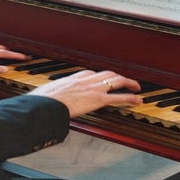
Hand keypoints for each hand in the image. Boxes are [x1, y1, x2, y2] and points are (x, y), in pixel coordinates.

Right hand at [28, 69, 142, 117]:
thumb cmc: (41, 102)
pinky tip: (137, 100)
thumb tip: (42, 100)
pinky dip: (130, 98)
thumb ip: (49, 95)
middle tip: (126, 81)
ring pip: (116, 81)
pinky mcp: (97, 99)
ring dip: (128, 83)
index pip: (90, 73)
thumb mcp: (45, 94)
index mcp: (72, 78)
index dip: (100, 77)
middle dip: (118, 76)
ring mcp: (92, 88)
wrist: (43, 105)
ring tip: (136, 87)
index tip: (103, 79)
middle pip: (106, 74)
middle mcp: (84, 80)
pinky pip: (118, 97)